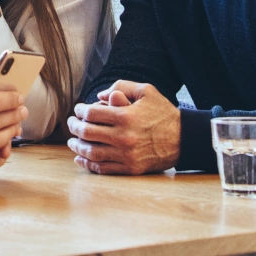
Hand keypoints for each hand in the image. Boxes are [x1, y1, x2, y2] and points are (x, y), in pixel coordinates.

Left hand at [66, 80, 181, 174]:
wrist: (184, 138)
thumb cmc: (163, 112)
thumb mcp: (146, 91)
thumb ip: (122, 87)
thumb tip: (99, 96)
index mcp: (126, 116)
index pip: (92, 114)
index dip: (80, 111)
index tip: (78, 110)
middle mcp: (124, 137)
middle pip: (88, 133)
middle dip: (74, 127)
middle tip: (71, 124)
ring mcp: (126, 155)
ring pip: (92, 153)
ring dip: (77, 147)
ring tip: (72, 142)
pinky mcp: (131, 168)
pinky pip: (103, 168)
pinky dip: (88, 164)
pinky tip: (80, 158)